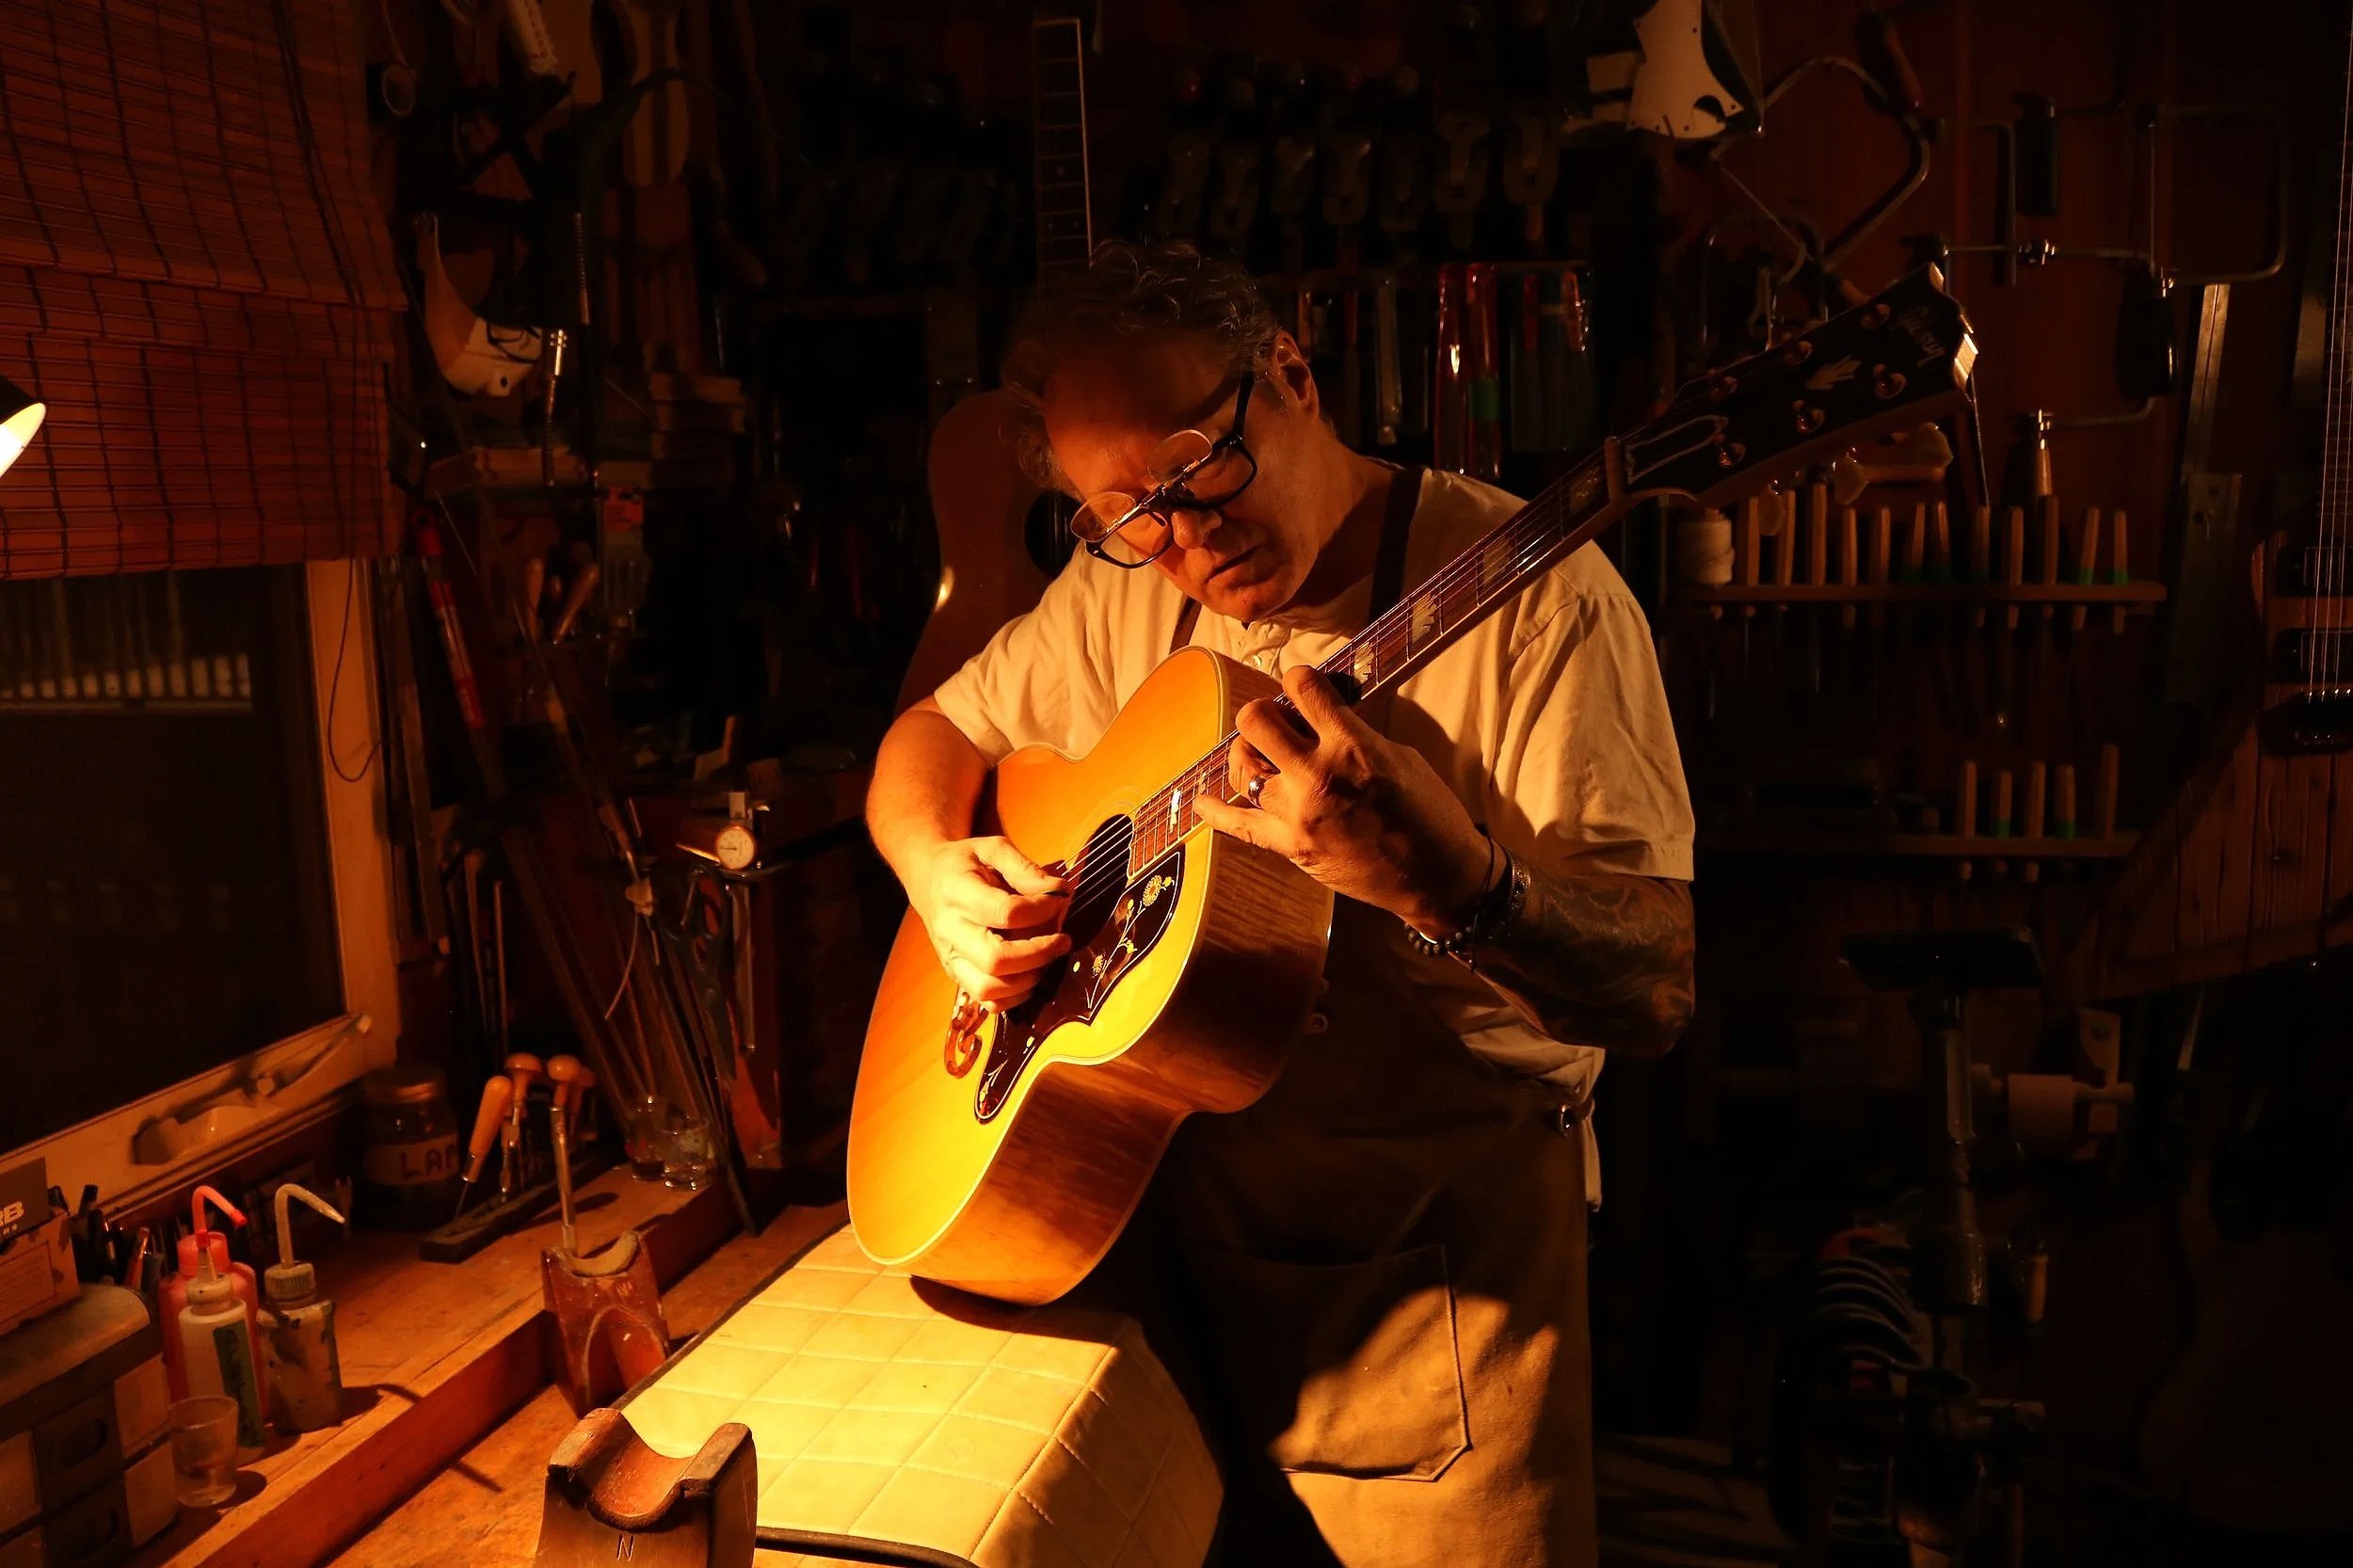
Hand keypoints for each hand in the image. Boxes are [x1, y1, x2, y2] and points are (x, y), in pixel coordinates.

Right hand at [909, 836, 1072, 1005]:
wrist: (928, 879)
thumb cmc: (966, 863)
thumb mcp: (993, 848)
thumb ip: (1025, 869)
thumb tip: (1058, 893)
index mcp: (957, 892)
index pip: (1006, 912)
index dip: (1041, 910)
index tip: (1059, 900)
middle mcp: (949, 931)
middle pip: (996, 959)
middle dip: (1040, 953)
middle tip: (1063, 940)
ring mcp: (950, 958)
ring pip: (990, 989)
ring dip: (1030, 978)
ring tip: (1049, 957)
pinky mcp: (956, 976)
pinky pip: (988, 1003)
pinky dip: (1017, 996)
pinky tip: (1032, 972)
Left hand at [1192, 665, 1493, 932]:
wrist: (1437, 877)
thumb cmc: (1429, 813)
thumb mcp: (1399, 757)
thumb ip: (1353, 734)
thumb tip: (1319, 717)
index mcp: (1352, 747)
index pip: (1303, 688)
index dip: (1299, 679)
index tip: (1302, 685)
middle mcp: (1318, 777)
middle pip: (1256, 721)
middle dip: (1264, 713)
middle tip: (1278, 721)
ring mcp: (1299, 815)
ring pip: (1245, 768)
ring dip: (1252, 755)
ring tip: (1263, 754)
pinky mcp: (1291, 848)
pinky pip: (1240, 827)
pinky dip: (1216, 813)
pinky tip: (1201, 801)